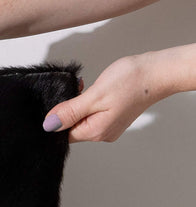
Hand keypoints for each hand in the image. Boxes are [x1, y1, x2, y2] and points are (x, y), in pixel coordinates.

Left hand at [43, 53, 166, 142]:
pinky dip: (88, 102)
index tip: (60, 103)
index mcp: (96, 132)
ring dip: (78, 103)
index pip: (64, 134)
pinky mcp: (113, 117)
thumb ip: (70, 112)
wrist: (158, 72)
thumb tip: (49, 125)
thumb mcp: (94, 96)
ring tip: (86, 88)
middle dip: (68, 110)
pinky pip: (92, 114)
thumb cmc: (132, 81)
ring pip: (81, 119)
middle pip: (71, 127)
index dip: (57, 119)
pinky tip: (92, 90)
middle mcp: (103, 133)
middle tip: (76, 91)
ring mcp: (109, 126)